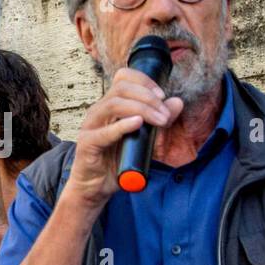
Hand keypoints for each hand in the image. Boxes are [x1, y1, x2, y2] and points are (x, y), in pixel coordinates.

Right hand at [65, 67, 181, 212]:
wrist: (97, 187)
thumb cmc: (116, 161)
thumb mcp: (144, 138)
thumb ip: (158, 120)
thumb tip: (177, 102)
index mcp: (110, 105)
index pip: (123, 78)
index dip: (144, 81)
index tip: (162, 95)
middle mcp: (98, 111)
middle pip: (121, 88)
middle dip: (148, 98)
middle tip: (165, 114)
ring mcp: (91, 126)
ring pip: (114, 104)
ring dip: (141, 109)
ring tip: (159, 121)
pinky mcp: (88, 144)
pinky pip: (104, 132)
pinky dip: (122, 126)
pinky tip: (137, 124)